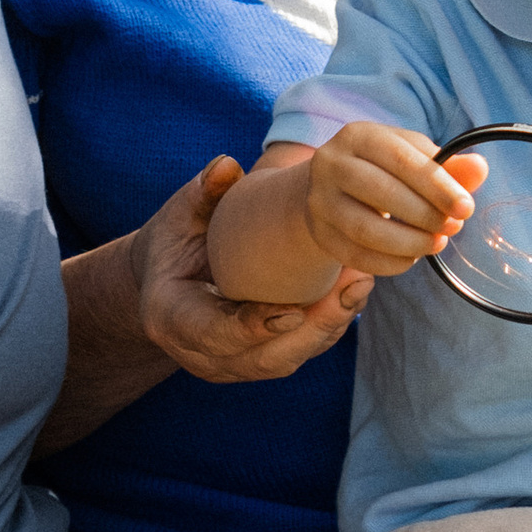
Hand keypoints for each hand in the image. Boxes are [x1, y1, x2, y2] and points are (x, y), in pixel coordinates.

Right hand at [137, 156, 373, 385]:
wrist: (170, 277)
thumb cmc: (176, 240)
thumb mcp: (180, 213)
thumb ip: (203, 193)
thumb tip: (227, 167)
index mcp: (171, 317)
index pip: (213, 333)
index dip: (251, 327)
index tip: (292, 312)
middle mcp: (201, 353)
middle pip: (263, 358)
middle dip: (313, 328)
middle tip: (351, 287)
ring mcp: (232, 365)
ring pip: (287, 359)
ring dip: (329, 325)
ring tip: (361, 283)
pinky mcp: (260, 361)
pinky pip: (298, 350)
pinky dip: (329, 324)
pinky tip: (355, 290)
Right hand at [304, 124, 489, 276]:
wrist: (335, 190)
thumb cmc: (385, 170)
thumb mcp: (414, 159)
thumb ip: (448, 166)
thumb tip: (480, 167)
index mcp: (358, 135)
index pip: (400, 158)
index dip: (437, 184)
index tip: (466, 207)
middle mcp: (330, 164)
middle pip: (381, 192)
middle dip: (425, 215)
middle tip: (452, 227)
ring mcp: (319, 200)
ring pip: (365, 229)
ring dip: (409, 242)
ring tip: (436, 243)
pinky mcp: (320, 233)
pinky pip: (356, 256)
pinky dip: (391, 262)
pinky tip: (412, 257)